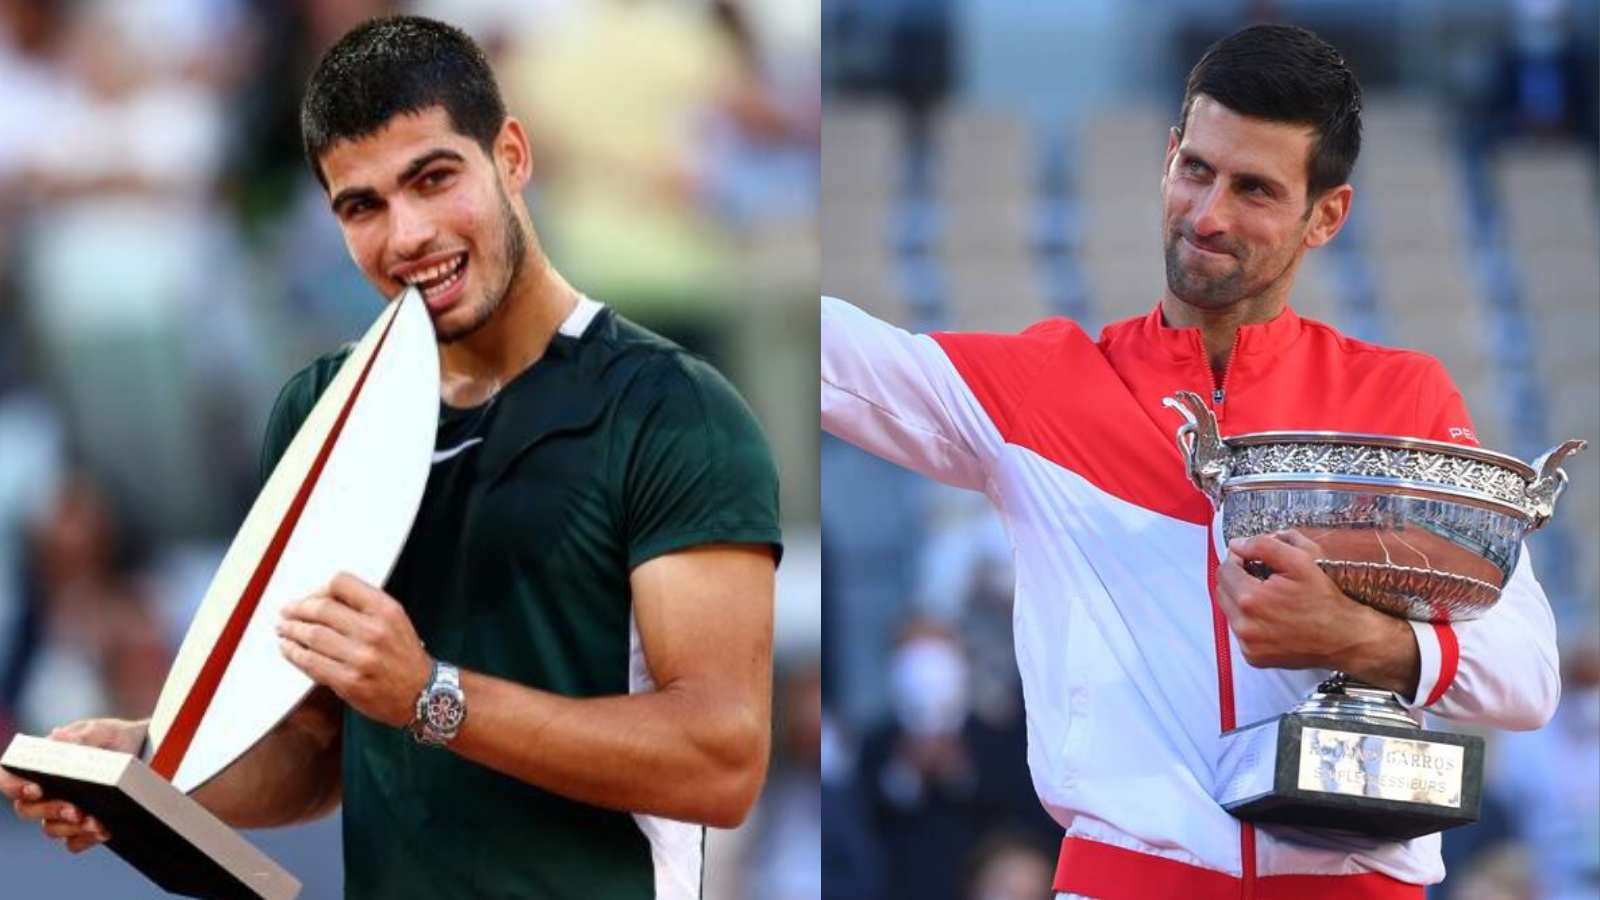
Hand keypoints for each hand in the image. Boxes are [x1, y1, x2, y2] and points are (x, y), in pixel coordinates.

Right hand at [1, 718, 145, 852]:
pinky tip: (105, 831)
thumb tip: (57, 737)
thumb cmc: (113, 738)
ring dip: (71, 828)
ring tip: (97, 821)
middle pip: (27, 810)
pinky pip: (74, 842)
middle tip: (74, 810)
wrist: (145, 752)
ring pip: (51, 829)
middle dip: (50, 811)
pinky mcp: (82, 828)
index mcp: (39, 766)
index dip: (14, 786)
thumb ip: (82, 736)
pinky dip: (87, 839)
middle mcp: (45, 792)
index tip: (35, 789)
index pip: (9, 780)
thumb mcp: (101, 731)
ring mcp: (62, 812)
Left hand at [277, 573, 431, 727]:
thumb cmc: (405, 655)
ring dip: (291, 630)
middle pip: (321, 609)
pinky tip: (288, 649)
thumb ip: (363, 606)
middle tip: (286, 612)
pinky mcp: (349, 682)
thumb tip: (319, 600)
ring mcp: (361, 658)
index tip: (310, 599)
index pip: (341, 584)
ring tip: (283, 629)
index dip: (319, 590)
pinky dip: (294, 654)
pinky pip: (311, 663)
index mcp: (386, 610)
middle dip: (297, 609)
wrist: (423, 694)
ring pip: (312, 635)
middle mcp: (374, 631)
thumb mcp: (395, 620)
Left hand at [1216, 531, 1398, 672]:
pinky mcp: (1253, 657)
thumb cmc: (1325, 600)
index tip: (1252, 559)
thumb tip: (1236, 544)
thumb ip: (1263, 546)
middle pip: (1222, 590)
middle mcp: (1244, 625)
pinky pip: (1239, 632)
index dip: (1238, 559)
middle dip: (1236, 578)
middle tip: (1259, 575)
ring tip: (1267, 595)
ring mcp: (1247, 645)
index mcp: (1251, 599)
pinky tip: (1270, 615)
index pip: (1225, 570)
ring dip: (1240, 599)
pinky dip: (1248, 620)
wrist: (1344, 638)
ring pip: (1229, 611)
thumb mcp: (1301, 561)